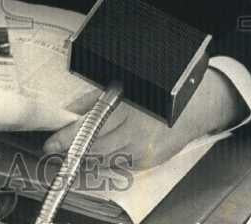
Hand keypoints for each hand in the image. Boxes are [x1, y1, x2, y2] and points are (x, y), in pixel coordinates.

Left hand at [42, 69, 242, 168]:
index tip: (51, 143)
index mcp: (129, 113)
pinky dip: (110, 156)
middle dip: (75, 149)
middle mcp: (137, 137)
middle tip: (57, 147)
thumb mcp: (125, 86)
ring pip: (108, 159)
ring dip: (91, 154)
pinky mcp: (151, 162)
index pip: (90, 129)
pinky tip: (103, 149)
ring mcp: (145, 153)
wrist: (199, 106)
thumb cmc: (161, 90)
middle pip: (96, 149)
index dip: (68, 138)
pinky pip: (123, 163)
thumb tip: (72, 109)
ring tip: (76, 148)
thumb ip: (96, 99)